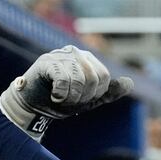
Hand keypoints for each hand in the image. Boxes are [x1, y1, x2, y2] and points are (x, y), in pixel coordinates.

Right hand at [0, 45, 133, 139]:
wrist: (32, 105)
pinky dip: (60, 94)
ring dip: (70, 97)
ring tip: (60, 98)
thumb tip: (129, 83)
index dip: (94, 95)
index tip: (80, 100)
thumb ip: (108, 93)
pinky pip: (63, 79)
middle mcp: (76, 53)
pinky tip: (53, 95)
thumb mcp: (87, 100)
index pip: (104, 77)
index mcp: (88, 60)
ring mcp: (61, 55)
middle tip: (69, 100)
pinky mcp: (46, 62)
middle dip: (82, 97)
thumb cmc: (60, 100)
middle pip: (93, 78)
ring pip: (79, 80)